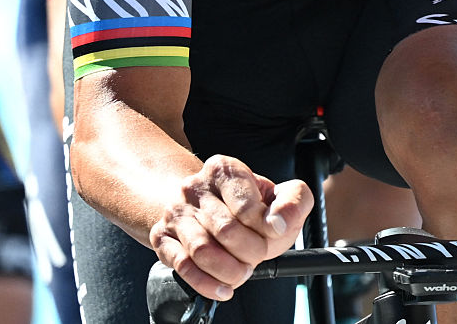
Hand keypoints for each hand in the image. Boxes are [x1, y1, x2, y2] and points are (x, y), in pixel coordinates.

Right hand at [150, 155, 312, 300]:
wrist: (204, 206)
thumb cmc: (246, 205)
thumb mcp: (279, 195)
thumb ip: (294, 201)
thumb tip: (280, 222)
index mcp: (224, 170)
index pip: (245, 205)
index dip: (265, 227)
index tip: (274, 233)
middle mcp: (194, 187)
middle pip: (226, 230)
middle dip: (251, 252)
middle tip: (259, 255)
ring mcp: (175, 213)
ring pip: (202, 251)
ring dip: (231, 270)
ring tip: (244, 271)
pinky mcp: (162, 237)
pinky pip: (183, 267)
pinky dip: (207, 284)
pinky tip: (225, 287)